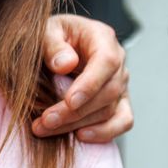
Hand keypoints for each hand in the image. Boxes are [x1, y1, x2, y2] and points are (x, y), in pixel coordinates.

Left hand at [32, 14, 132, 142]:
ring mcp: (121, 83)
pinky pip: (122, 121)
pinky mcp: (119, 101)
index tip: (69, 101)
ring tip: (45, 128)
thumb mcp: (44, 31)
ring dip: (78, 124)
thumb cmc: (50, 36)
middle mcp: (118, 60)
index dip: (90, 84)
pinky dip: (104, 132)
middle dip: (75, 111)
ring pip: (110, 110)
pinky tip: (79, 136)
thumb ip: (52, 45)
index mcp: (102, 37)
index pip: (106, 62)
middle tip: (45, 121)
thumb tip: (66, 65)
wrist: (55, 45)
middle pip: (107, 92)